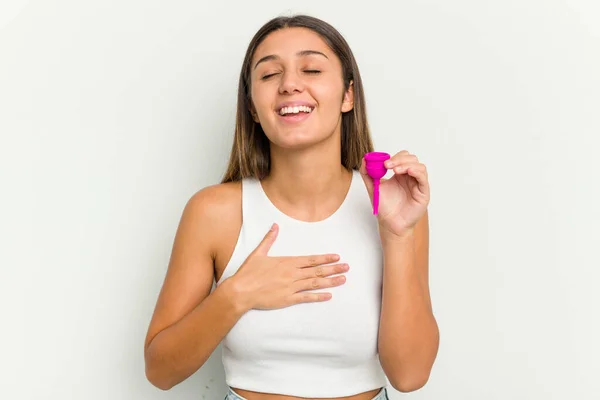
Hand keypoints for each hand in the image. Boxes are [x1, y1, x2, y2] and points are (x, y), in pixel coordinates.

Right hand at [228, 223, 347, 310]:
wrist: (241, 291)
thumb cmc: (248, 273)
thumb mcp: (258, 253)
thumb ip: (269, 239)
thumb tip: (275, 226)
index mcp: (287, 262)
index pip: (311, 259)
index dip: (325, 258)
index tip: (336, 257)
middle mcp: (292, 274)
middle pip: (317, 270)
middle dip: (333, 268)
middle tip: (347, 267)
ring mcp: (291, 287)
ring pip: (315, 283)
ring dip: (330, 281)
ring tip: (343, 279)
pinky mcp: (288, 299)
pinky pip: (306, 297)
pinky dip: (318, 296)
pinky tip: (329, 295)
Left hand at [360, 150, 429, 236]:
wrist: (389, 223)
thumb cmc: (385, 207)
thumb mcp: (373, 187)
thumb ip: (367, 174)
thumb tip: (364, 159)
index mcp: (400, 175)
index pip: (403, 157)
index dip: (394, 157)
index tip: (384, 163)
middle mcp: (410, 177)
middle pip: (411, 159)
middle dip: (399, 159)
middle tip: (388, 165)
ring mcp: (418, 184)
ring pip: (419, 166)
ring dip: (407, 164)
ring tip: (395, 170)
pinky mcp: (423, 192)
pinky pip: (423, 178)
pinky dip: (417, 171)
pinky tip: (408, 172)